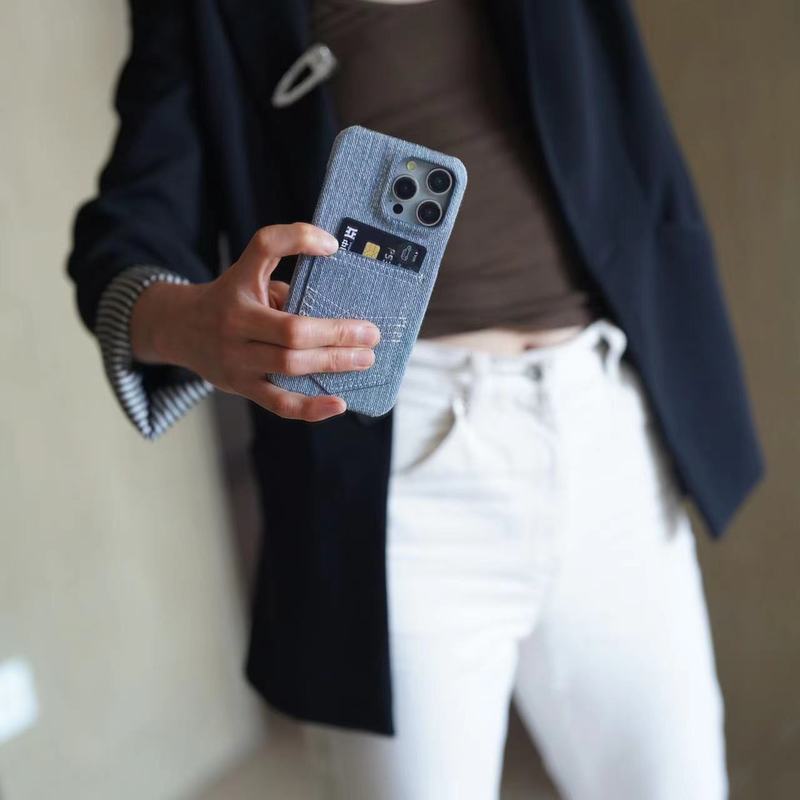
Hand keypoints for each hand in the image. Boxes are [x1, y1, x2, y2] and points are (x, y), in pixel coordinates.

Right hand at [130, 222, 380, 421]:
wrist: (178, 328)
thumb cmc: (230, 299)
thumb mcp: (248, 274)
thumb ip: (286, 278)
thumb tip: (341, 291)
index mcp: (239, 282)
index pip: (264, 248)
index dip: (299, 241)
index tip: (333, 246)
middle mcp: (234, 321)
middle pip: (292, 329)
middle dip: (337, 333)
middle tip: (371, 334)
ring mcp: (236, 357)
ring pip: (289, 366)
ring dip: (333, 364)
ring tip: (364, 360)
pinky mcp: (241, 386)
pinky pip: (278, 403)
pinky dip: (310, 407)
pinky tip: (338, 403)